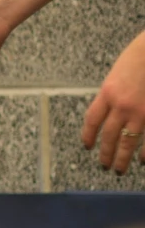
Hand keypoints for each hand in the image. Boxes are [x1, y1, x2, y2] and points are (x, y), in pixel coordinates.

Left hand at [81, 28, 144, 172]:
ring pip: (128, 142)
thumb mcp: (117, 74)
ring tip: (119, 170)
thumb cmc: (139, 58)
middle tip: (104, 165)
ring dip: (122, 159)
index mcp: (108, 92)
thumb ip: (111, 95)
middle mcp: (122, 105)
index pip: (92, 120)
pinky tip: (142, 161)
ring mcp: (140, 112)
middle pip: (109, 136)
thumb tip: (108, 113)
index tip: (87, 147)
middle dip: (105, 154)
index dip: (88, 136)